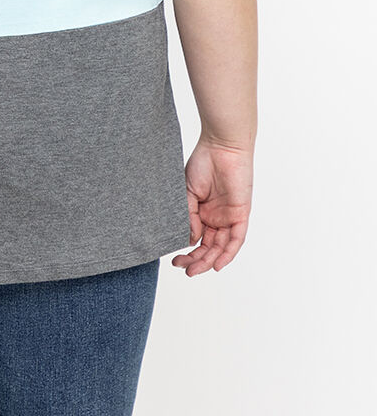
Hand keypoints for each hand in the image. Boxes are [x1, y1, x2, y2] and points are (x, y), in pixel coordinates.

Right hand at [172, 136, 252, 275]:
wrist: (221, 146)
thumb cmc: (203, 162)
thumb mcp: (188, 191)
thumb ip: (188, 216)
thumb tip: (190, 240)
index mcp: (203, 211)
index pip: (196, 238)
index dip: (187, 251)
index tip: (174, 260)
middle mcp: (216, 217)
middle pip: (208, 246)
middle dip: (196, 260)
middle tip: (184, 268)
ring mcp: (229, 216)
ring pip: (221, 246)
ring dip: (209, 260)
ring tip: (195, 269)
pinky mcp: (241, 214)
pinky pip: (236, 239)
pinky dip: (228, 253)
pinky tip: (217, 265)